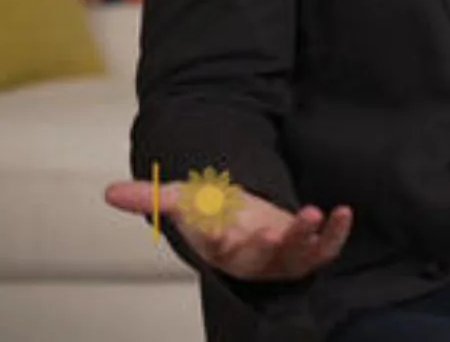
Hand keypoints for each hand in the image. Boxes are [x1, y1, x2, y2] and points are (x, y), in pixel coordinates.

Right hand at [104, 178, 352, 281]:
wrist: (243, 226)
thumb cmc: (212, 216)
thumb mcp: (182, 201)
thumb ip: (148, 197)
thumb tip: (108, 193)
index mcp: (219, 248)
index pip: (216, 246)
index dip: (218, 237)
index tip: (218, 225)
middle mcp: (251, 256)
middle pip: (258, 256)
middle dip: (266, 246)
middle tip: (271, 233)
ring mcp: (282, 255)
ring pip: (295, 255)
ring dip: (306, 237)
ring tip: (312, 212)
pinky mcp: (307, 250)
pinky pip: (325, 248)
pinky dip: (335, 233)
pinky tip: (342, 211)